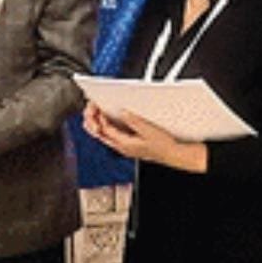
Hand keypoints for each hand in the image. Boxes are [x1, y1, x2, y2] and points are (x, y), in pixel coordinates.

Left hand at [83, 101, 206, 172]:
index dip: (100, 119)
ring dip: (97, 125)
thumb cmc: (162, 145)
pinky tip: (105, 121)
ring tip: (93, 114)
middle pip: (100, 135)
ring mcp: (123, 147)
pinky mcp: (127, 145)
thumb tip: (123, 113)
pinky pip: (110, 136)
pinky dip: (104, 128)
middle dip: (93, 122)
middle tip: (90, 110)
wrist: (171, 154)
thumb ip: (134, 122)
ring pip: (104, 136)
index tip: (98, 108)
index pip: (106, 131)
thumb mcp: (148, 131)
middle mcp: (121, 147)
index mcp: (125, 144)